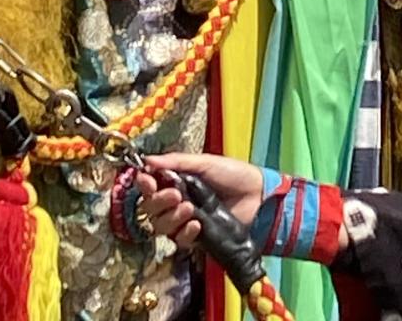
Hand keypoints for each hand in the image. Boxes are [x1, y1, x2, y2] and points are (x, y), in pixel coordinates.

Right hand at [136, 152, 263, 248]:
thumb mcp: (203, 163)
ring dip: (171, 217)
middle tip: (175, 195)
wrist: (256, 196)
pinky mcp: (196, 239)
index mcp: (176, 181)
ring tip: (189, 207)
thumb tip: (147, 160)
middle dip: (159, 201)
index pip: (150, 186)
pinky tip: (197, 224)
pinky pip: (180, 241)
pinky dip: (185, 233)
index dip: (144, 184)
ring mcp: (185, 221)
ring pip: (161, 226)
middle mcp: (176, 202)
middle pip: (151, 208)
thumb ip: (175, 162)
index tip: (147, 180)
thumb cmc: (232, 174)